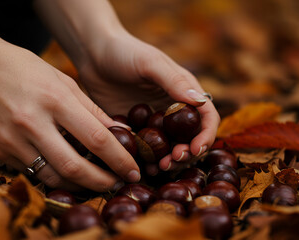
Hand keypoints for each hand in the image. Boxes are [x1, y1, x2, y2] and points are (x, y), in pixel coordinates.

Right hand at [0, 39, 139, 191]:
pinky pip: (31, 172)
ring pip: (52, 176)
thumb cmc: (23, 68)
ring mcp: (11, 139)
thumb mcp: (62, 79)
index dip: (119, 159)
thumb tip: (118, 132)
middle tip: (117, 184)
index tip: (133, 170)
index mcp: (54, 99)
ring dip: (78, 185)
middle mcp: (32, 122)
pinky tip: (66, 173)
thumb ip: (90, 108)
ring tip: (95, 183)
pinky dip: (53, 175)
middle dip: (101, 181)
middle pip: (74, 166)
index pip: (96, 138)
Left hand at [78, 33, 219, 171]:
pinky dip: (146, 161)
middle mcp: (172, 109)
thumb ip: (173, 81)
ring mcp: (154, 122)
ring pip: (169, 149)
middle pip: (190, 139)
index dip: (205, 136)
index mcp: (184, 92)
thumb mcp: (149, 63)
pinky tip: (141, 167)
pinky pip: (145, 150)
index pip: (206, 118)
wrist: (93, 55)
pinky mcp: (135, 129)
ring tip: (157, 169)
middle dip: (185, 154)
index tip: (194, 149)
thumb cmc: (124, 51)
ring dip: (168, 161)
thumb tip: (200, 101)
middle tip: (171, 162)